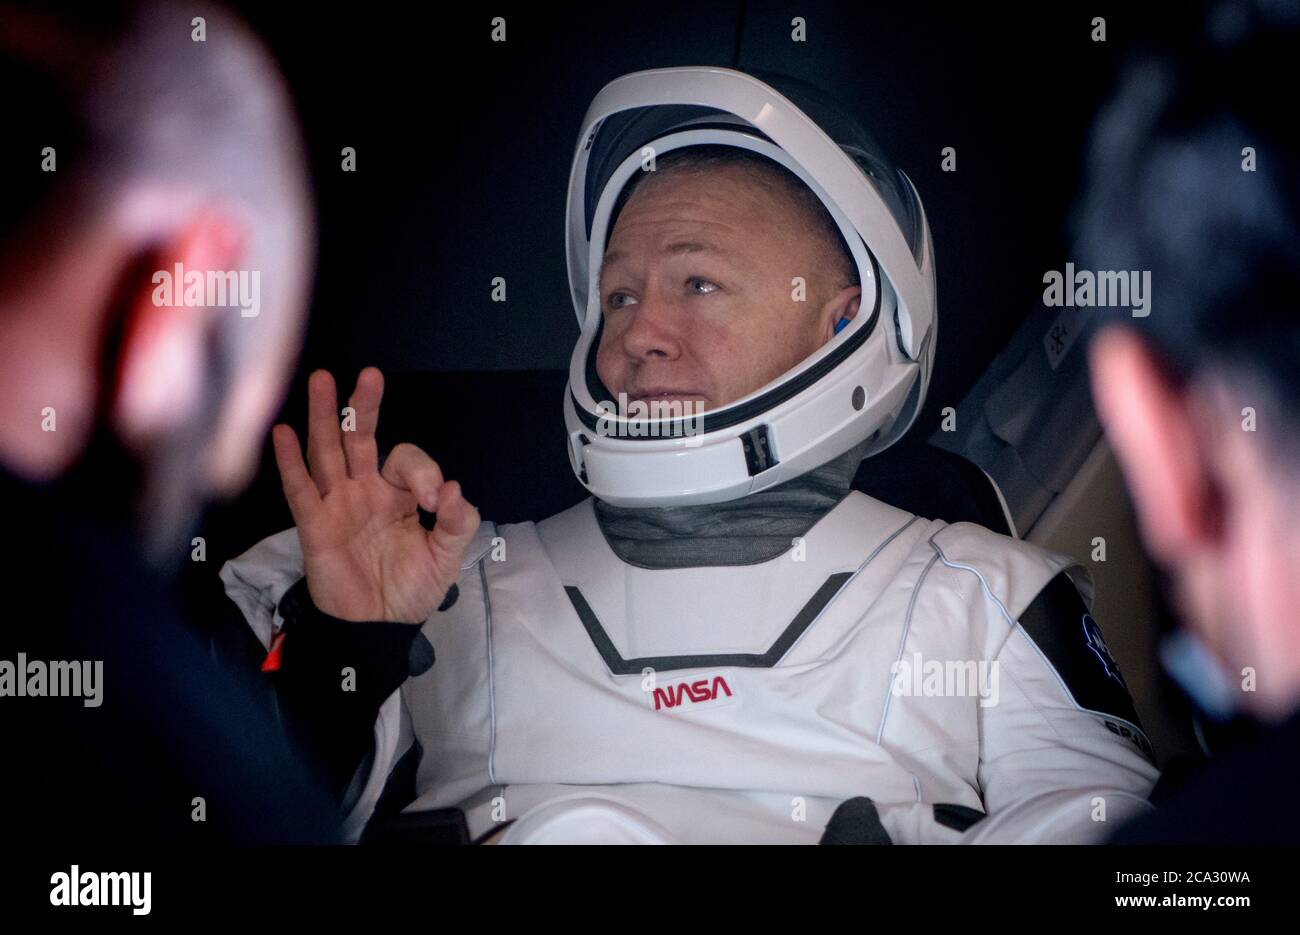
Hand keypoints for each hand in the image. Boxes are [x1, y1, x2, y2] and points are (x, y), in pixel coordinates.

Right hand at [271, 367, 479, 622]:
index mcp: (399, 495)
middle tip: (369, 375)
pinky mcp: (316, 526)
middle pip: (360, 438)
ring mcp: (338, 505)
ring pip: (327, 452)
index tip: (436, 499)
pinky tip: (283, 433)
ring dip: (323, 417)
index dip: (424, 471)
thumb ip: (458, 523)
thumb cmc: (410, 590)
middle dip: (363, 407)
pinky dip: (290, 462)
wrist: (379, 629)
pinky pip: (300, 489)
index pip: (407, 460)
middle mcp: (365, 491)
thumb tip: (455, 489)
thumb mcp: (447, 557)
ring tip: (322, 380)